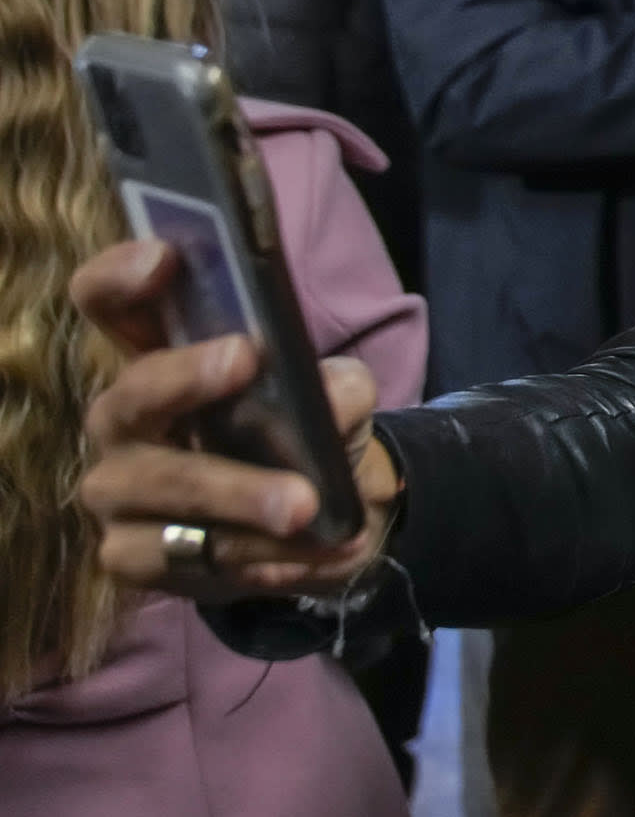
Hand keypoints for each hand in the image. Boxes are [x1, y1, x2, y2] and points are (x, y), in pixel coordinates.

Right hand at [74, 240, 399, 601]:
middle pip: (126, 394)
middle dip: (181, 377)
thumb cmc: (306, 431)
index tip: (164, 258)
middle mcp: (124, 419)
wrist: (320, 519)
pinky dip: (255, 555)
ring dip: (235, 493)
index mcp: (159, 357)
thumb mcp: (340, 399)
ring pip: (158, 486)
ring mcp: (120, 491)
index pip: (109, 305)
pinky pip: (187, 558)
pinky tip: (303, 554)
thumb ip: (342, 387)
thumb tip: (335, 394)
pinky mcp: (135, 556)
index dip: (121, 276)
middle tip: (243, 358)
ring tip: (305, 505)